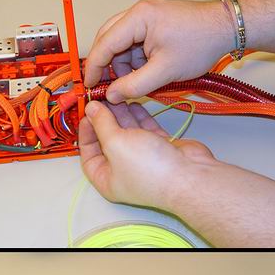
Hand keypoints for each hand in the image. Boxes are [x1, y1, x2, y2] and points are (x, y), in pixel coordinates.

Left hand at [79, 100, 215, 210]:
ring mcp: (143, 160)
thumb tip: (92, 109)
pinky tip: (134, 101)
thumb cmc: (150, 169)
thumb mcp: (115, 143)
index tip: (87, 112)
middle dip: (104, 119)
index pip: (88, 154)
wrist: (189, 176)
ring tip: (116, 95)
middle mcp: (124, 171)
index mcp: (107, 179)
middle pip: (108, 140)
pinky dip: (140, 117)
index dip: (86, 132)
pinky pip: (146, 130)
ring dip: (122, 114)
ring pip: (128, 132)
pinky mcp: (161, 149)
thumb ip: (102, 124)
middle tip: (101, 98)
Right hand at [84, 0, 232, 103]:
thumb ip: (135, 85)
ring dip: (126, 65)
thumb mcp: (165, 71)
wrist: (225, 29)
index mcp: (137, 18)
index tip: (89, 86)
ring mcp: (147, 16)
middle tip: (109, 88)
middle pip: (109, 40)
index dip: (94, 68)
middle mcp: (138, 13)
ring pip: (123, 43)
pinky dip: (138, 59)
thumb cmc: (200, 44)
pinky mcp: (155, 23)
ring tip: (138, 83)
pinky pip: (137, 42)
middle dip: (109, 66)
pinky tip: (149, 73)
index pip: (104, 44)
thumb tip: (113, 95)